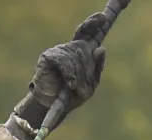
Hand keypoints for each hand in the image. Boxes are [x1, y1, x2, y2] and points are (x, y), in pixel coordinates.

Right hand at [14, 12, 108, 128]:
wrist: (53, 108)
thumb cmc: (72, 95)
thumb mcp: (91, 84)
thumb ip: (97, 67)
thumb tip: (101, 49)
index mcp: (81, 52)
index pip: (88, 32)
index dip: (94, 23)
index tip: (103, 18)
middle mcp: (69, 48)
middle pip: (85, 46)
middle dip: (87, 67)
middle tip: (80, 85)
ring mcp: (58, 50)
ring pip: (77, 55)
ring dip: (79, 75)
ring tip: (73, 87)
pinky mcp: (48, 56)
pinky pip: (65, 60)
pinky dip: (70, 73)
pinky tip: (68, 82)